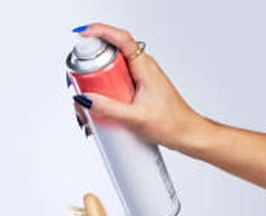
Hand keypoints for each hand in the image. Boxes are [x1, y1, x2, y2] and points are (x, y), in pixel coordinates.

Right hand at [71, 23, 207, 151]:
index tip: (83, 35)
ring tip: (88, 107)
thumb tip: (85, 98)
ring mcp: (138, 78)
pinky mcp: (135, 88)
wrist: (185, 134)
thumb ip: (109, 109)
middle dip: (90, 66)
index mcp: (144, 67)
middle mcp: (141, 68)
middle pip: (109, 54)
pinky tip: (98, 113)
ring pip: (109, 71)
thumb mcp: (135, 117)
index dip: (101, 32)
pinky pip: (113, 84)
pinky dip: (102, 94)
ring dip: (94, 85)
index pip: (122, 39)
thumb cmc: (170, 123)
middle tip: (79, 84)